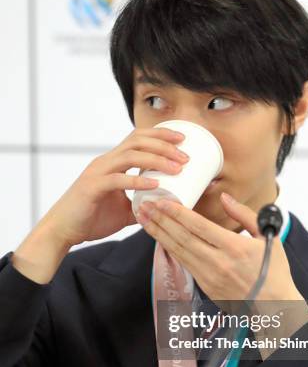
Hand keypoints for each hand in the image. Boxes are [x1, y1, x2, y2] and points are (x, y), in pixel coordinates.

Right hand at [37, 127, 189, 246]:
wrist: (63, 231)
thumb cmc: (91, 218)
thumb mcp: (124, 210)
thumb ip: (141, 205)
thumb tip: (164, 209)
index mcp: (112, 162)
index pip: (138, 138)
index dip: (160, 135)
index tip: (182, 140)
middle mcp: (105, 162)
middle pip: (137, 141)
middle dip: (164, 144)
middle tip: (185, 155)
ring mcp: (98, 173)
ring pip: (130, 156)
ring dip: (156, 160)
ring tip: (177, 168)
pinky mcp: (92, 187)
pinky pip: (118, 180)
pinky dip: (138, 181)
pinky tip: (155, 185)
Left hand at [137, 192, 305, 302]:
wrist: (275, 306)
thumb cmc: (274, 271)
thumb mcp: (267, 236)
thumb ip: (244, 215)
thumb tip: (225, 198)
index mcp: (234, 248)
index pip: (199, 226)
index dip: (178, 213)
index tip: (162, 202)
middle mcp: (218, 262)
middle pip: (182, 238)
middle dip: (161, 220)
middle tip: (145, 206)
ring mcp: (210, 277)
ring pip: (178, 251)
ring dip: (160, 234)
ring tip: (145, 220)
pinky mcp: (206, 287)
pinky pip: (184, 263)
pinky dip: (170, 249)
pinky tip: (160, 238)